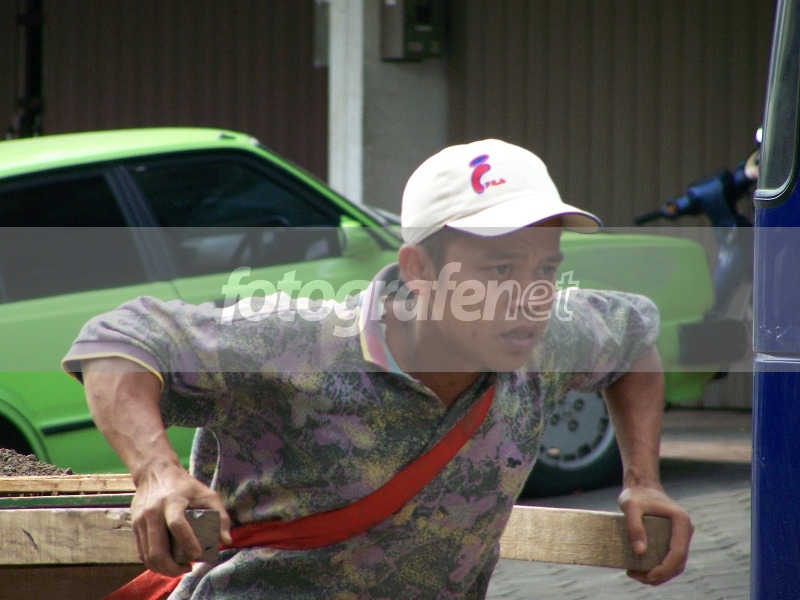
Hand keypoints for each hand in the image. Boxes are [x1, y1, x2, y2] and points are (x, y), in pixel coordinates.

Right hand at [131, 461, 231, 575]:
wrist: (154, 473)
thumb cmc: (185, 486)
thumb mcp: (207, 494)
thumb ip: (220, 516)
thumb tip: (226, 541)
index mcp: (172, 502)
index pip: (177, 525)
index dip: (188, 542)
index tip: (197, 555)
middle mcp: (153, 512)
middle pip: (157, 549)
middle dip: (173, 567)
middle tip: (188, 568)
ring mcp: (140, 521)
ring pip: (148, 556)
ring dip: (164, 569)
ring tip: (179, 568)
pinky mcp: (134, 527)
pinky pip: (141, 553)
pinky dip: (154, 563)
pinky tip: (167, 563)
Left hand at [617, 485, 693, 584]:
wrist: (641, 486)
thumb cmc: (636, 494)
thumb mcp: (629, 506)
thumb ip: (634, 526)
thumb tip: (639, 552)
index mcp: (681, 521)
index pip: (677, 553)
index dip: (664, 569)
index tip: (647, 576)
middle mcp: (685, 529)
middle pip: (679, 562)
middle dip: (661, 575)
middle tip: (639, 577)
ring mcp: (681, 535)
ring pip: (676, 563)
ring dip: (661, 574)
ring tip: (638, 575)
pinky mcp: (674, 538)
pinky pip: (671, 558)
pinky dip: (660, 568)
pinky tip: (642, 569)